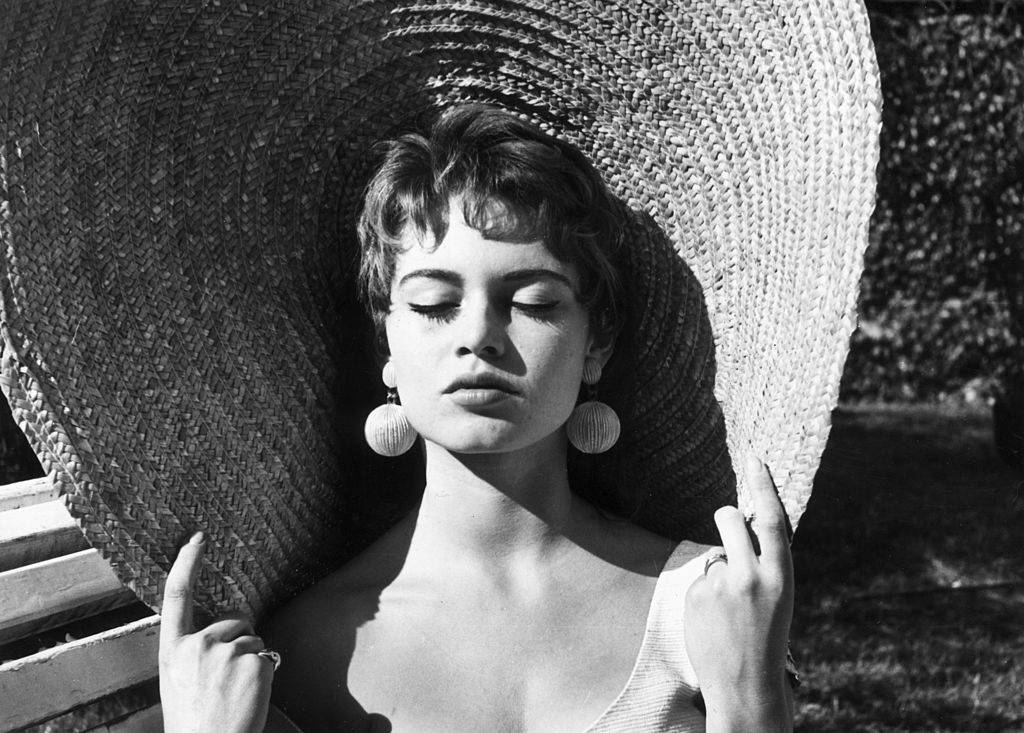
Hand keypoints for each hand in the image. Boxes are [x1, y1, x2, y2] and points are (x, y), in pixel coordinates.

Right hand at [159, 532, 274, 732]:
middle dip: (239, 640)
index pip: (176, 596)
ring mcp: (226, 652)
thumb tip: (221, 629)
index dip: (186, 563)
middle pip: (235, 620)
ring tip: (235, 693)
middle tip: (228, 681)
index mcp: (172, 651)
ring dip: (252, 660)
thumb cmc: (196, 721)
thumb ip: (193, 651)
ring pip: (253, 639)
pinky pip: (268, 655)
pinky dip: (265, 673)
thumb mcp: (179, 681)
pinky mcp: (253, 661)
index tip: (197, 539)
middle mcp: (197, 646)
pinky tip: (250, 695)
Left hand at [684, 455, 793, 731]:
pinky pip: (699, 580)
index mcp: (781, 576)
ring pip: (714, 557)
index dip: (763, 486)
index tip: (754, 459)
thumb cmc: (766, 639)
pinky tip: (714, 622)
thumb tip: (741, 529)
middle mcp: (750, 576)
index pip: (771, 520)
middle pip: (729, 519)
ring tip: (729, 611)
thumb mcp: (778, 597)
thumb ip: (764, 563)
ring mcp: (720, 586)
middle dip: (726, 514)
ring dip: (719, 574)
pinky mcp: (695, 596)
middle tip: (726, 519)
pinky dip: (705, 595)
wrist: (747, 688)